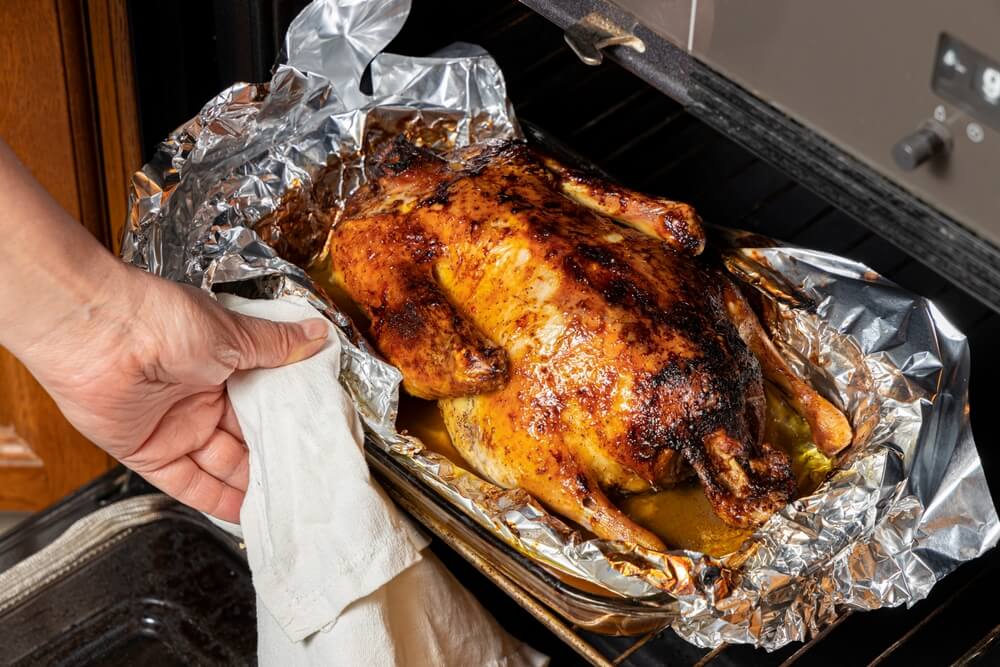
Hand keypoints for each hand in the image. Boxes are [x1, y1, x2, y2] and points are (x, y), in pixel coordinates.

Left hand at [17, 264, 327, 521]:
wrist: (97, 333)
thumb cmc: (161, 320)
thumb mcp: (232, 334)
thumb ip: (276, 345)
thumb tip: (317, 335)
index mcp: (221, 364)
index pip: (262, 402)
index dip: (287, 421)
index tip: (316, 439)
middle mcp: (199, 396)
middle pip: (244, 438)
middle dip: (273, 458)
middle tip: (307, 479)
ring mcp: (175, 426)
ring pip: (221, 465)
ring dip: (250, 484)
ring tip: (285, 502)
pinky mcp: (149, 452)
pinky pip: (187, 483)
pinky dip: (214, 500)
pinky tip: (243, 513)